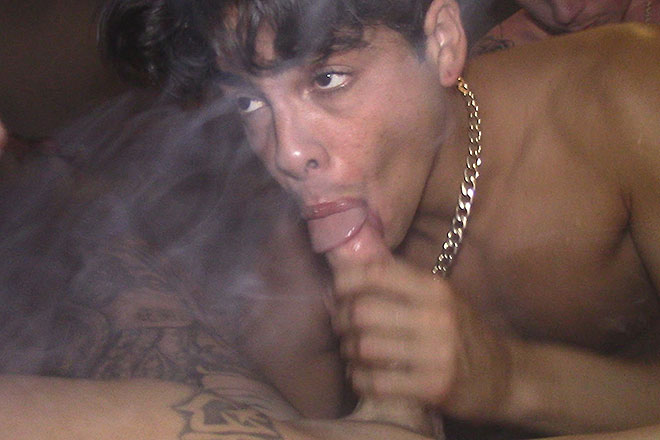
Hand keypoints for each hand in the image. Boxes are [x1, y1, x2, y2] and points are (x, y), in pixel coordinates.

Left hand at [333, 257, 513, 419]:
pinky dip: (359, 380)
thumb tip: (348, 272)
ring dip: (348, 352)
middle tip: (341, 328)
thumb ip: (402, 284)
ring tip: (351, 353)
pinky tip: (362, 377)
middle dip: (341, 320)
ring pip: (364, 347)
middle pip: (362, 311)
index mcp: (435, 288)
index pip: (376, 273)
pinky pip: (376, 382)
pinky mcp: (433, 387)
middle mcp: (436, 316)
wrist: (506, 377)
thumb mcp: (441, 298)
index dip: (345, 281)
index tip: (337, 292)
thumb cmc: (463, 333)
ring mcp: (436, 353)